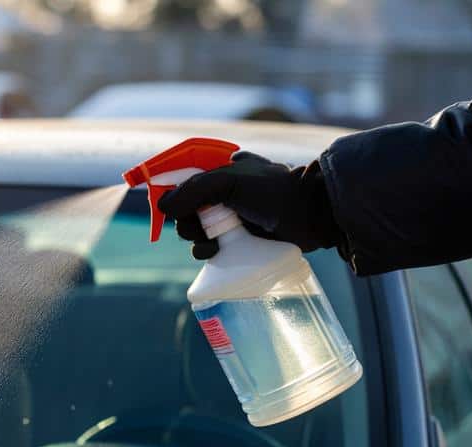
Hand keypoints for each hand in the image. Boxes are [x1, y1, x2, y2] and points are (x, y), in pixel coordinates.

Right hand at [157, 151, 342, 259]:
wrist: (311, 216)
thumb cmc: (273, 192)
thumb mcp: (230, 182)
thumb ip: (193, 190)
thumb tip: (163, 206)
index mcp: (221, 169)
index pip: (183, 176)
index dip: (168, 189)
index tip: (160, 202)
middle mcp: (223, 191)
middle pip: (184, 207)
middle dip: (184, 219)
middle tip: (194, 226)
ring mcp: (230, 215)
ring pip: (194, 228)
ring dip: (193, 237)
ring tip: (209, 242)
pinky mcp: (237, 238)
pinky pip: (208, 246)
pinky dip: (204, 251)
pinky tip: (213, 252)